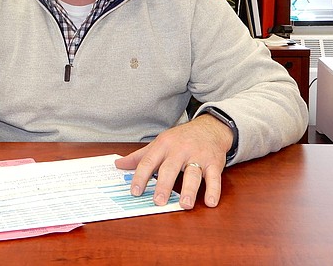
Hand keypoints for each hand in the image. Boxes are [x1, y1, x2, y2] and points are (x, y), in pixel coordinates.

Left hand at [114, 114, 232, 209]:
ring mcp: (198, 156)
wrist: (209, 128)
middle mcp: (180, 150)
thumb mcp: (159, 144)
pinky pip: (214, 177)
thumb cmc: (180, 139)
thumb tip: (118, 164)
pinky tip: (210, 202)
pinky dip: (214, 190)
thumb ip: (139, 156)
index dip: (140, 176)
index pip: (148, 162)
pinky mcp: (214, 163)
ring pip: (193, 173)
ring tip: (185, 204)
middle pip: (170, 168)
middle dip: (164, 185)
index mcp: (163, 145)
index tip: (135, 192)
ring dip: (189, 190)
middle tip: (158, 201)